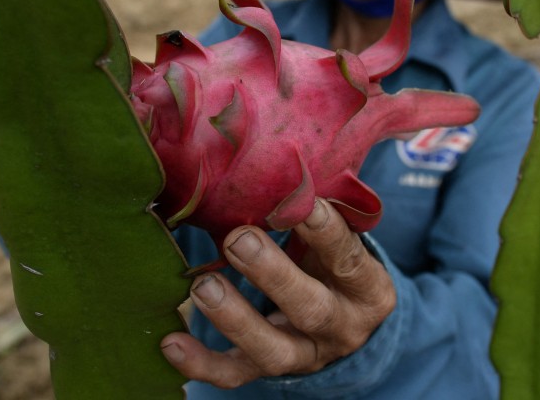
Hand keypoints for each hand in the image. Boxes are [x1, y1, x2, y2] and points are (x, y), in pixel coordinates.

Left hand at [160, 198, 396, 388]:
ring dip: (235, 319)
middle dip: (273, 274)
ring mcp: (305, 355)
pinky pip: (235, 374)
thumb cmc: (336, 262)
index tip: (303, 202)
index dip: (327, 232)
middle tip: (240, 239)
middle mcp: (341, 328)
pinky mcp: (269, 371)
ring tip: (203, 286)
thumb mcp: (344, 240)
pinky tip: (171, 342)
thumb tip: (281, 165)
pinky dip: (202, 364)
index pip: (350, 260)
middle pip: (310, 308)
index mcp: (367, 289)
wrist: (346, 322)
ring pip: (272, 349)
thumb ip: (319, 214)